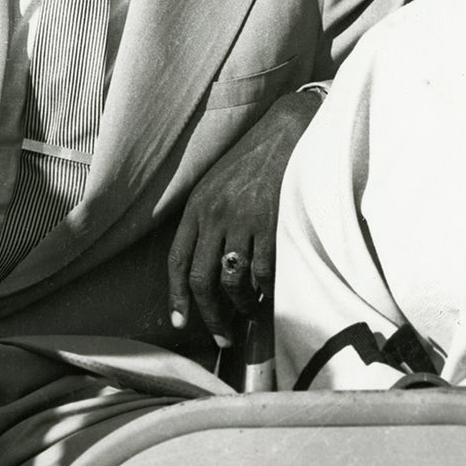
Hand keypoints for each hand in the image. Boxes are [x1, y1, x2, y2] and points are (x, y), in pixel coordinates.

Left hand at [168, 88, 322, 347]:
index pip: (177, 260)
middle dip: (210, 315)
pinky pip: (264, 271)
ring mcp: (244, 219)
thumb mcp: (218, 183)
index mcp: (197, 206)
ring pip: (233, 280)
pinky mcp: (273, 222)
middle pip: (202, 279)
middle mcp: (215, 214)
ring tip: (250, 313)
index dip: (176, 296)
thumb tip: (210, 263)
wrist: (288, 129)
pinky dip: (266, 290)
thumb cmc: (255, 158)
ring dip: (241, 305)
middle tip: (222, 337)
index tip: (181, 321)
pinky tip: (271, 294)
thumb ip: (208, 218)